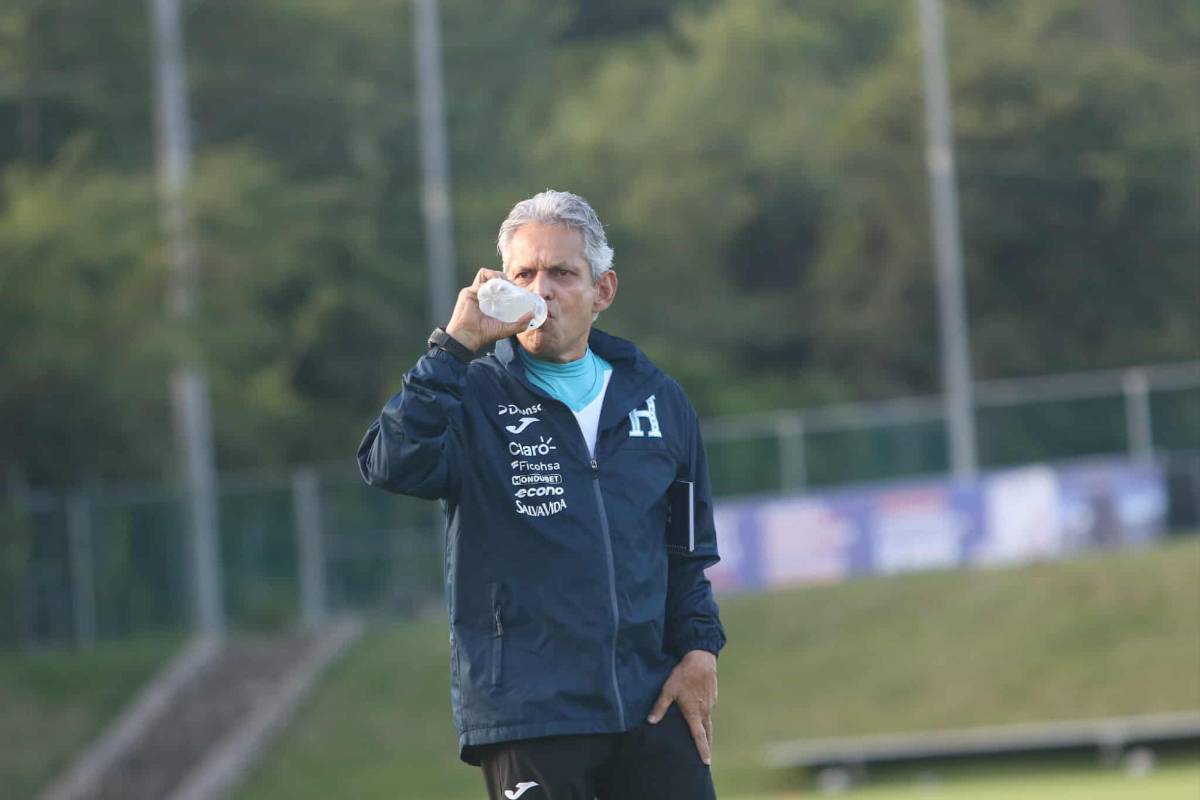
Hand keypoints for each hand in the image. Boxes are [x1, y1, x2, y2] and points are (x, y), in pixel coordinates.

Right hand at [445, 269, 533, 351]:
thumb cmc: (485, 334)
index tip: (518, 289)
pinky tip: (495, 287)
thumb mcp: (506, 329)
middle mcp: (484, 295)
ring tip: (504, 283)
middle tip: (512, 286)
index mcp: (492, 302)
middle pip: (495, 278)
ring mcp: (475, 292)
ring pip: (487, 274)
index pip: (501, 287)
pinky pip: (480, 279)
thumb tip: (533, 315)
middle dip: (505, 278)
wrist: (468, 337)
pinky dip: (488, 279)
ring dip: (496, 275)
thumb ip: (520, 324)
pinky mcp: (468, 291)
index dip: (510, 285)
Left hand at [647, 649, 717, 764]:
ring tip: (704, 738)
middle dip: (707, 745)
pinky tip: (702, 714)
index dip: (702, 750)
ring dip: (707, 731)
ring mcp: (710, 703)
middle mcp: (705, 711)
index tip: (706, 762)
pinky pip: (710, 709)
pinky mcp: (713, 695)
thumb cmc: (683, 675)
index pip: (699, 737)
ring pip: (709, 720)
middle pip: (708, 732)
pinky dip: (707, 716)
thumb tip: (651, 721)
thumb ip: (660, 707)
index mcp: (694, 713)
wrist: (701, 659)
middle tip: (707, 757)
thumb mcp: (668, 690)